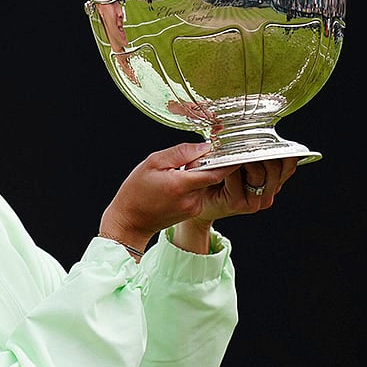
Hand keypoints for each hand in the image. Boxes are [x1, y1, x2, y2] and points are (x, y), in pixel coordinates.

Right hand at [100, 144, 297, 255]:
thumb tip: (205, 146)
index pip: (217, 170)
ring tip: (182, 166)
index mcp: (182, 184)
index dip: (229, 157)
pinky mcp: (193, 211)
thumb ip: (180, 153)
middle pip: (213, 175)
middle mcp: (192, 199)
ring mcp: (194, 207)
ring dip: (201, 172)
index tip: (236, 145)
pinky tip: (180, 179)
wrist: (130, 221)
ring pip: (207, 183)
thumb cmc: (136, 192)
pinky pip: (200, 191)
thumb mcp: (153, 163)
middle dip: (211, 161)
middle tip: (208, 148)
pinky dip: (196, 182)